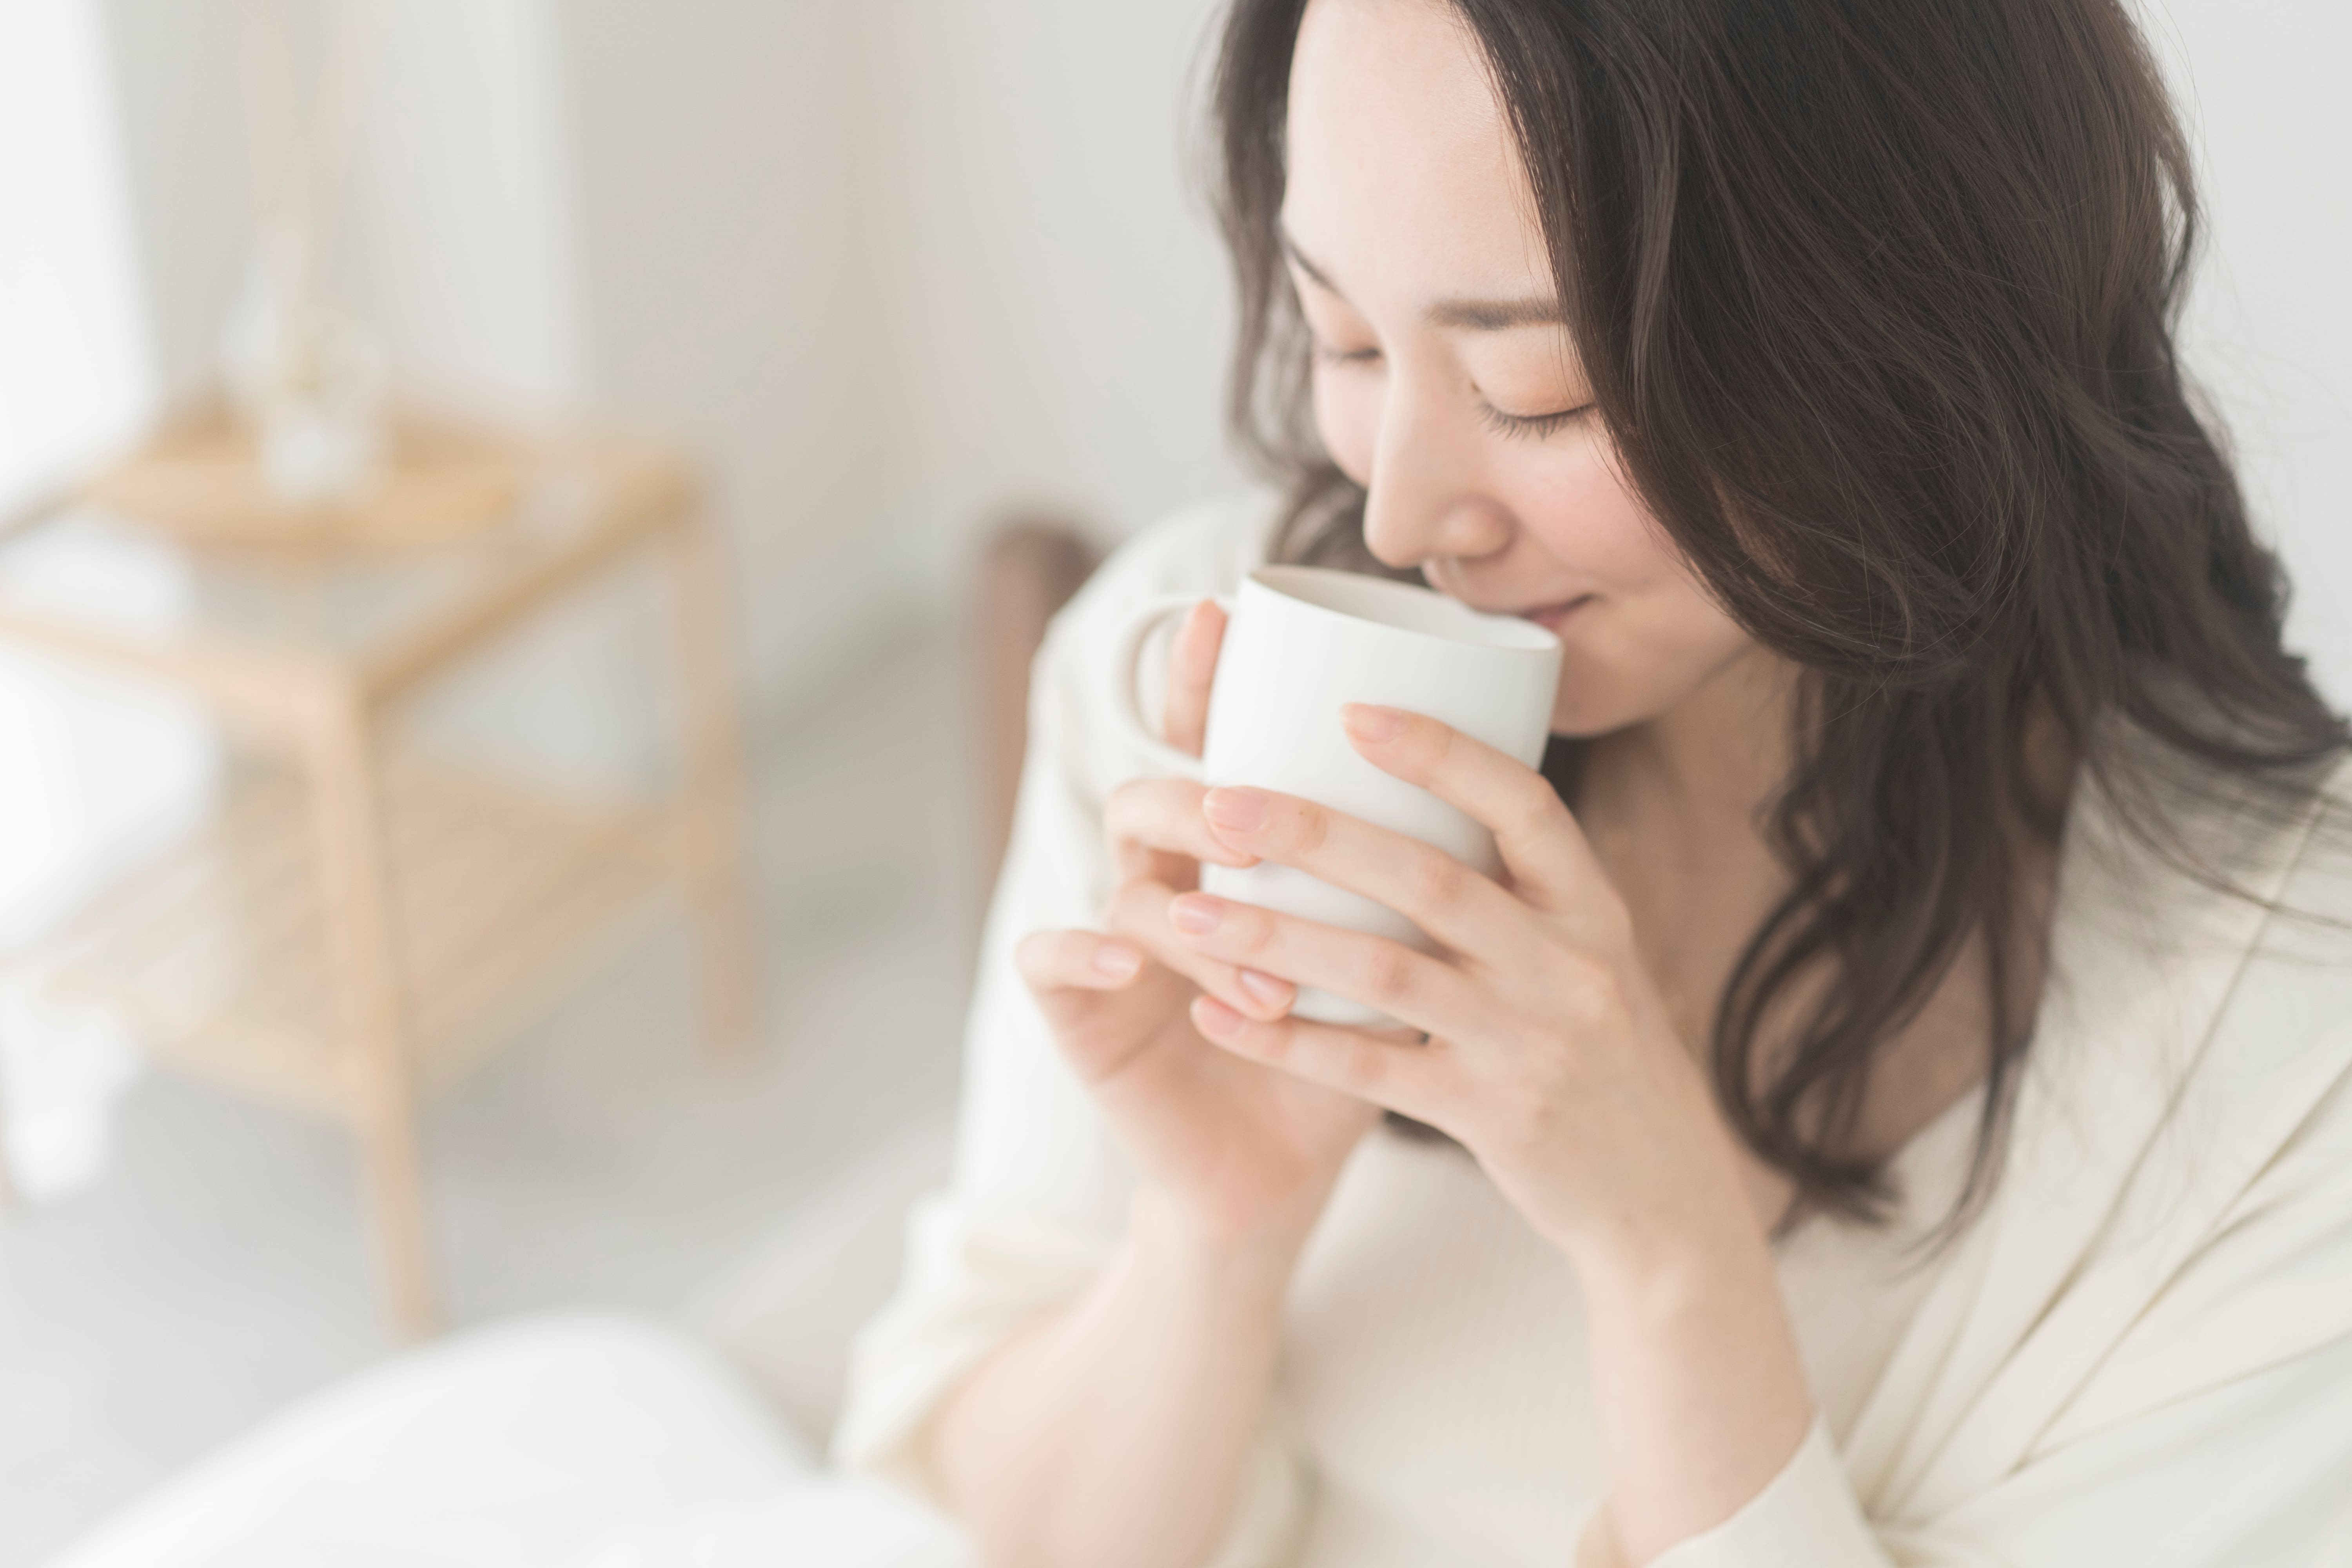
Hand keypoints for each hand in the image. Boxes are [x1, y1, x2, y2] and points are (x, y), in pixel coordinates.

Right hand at [1016, 600, 1387, 1254]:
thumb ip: (1409, 870)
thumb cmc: (1350, 1050)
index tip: (1225, 615)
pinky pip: (1051, 960)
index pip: (1213, 746)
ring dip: (1196, 928)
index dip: (1206, 680)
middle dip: (1197, 800)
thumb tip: (1488, 767)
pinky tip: (1123, 960)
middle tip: (1245, 824)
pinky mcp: (1080, 1011)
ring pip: (1125, 885)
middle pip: (1155, 797)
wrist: (1291, 1173)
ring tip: (1264, 985)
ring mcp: (1118, 942)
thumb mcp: (1391, 953)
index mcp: (1237, 854)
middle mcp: (1170, 880)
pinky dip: (1081, 951)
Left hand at [1163, 702, 1761, 1273]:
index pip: (1522, 805)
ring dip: (1275, 937)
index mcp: (1590, 906)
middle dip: (1314, 835)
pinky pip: (1365, 1069)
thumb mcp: (1587, 951)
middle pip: (1429, 879)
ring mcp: (1528, 1042)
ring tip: (1186, 912)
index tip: (1350, 711)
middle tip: (1219, 804)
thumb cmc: (1596, 1048)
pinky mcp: (1488, 1116)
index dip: (1439, 753)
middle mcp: (1566, 964)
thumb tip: (1425, 780)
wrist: (1659, 1193)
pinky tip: (1211, 1014)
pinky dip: (1282, 1040)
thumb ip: (1518, 884)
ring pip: (1382, 972)